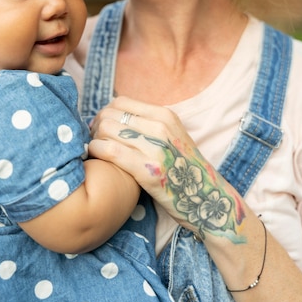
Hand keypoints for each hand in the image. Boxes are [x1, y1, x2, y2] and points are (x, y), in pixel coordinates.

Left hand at [90, 96, 242, 239]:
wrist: (207, 199)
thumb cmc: (182, 168)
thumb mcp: (171, 135)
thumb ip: (146, 123)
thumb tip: (109, 114)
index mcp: (165, 115)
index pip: (120, 102)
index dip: (105, 113)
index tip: (101, 127)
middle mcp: (161, 127)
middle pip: (110, 115)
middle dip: (96, 127)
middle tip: (95, 141)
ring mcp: (155, 149)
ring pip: (106, 130)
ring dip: (94, 140)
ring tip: (96, 152)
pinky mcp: (147, 171)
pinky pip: (109, 150)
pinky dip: (96, 151)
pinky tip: (97, 159)